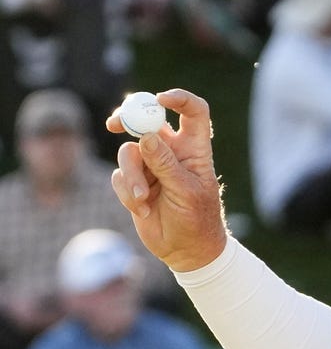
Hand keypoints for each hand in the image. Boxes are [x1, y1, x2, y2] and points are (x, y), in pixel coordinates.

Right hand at [107, 89, 227, 271]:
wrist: (185, 249)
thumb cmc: (197, 219)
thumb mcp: (186, 191)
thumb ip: (165, 164)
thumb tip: (145, 137)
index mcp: (194, 148)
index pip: (193, 112)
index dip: (179, 99)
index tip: (161, 99)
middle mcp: (171, 151)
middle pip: (148, 120)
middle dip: (129, 118)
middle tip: (115, 124)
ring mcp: (151, 165)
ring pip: (129, 152)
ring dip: (131, 175)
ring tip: (142, 198)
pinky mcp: (134, 181)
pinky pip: (119, 175)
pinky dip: (127, 191)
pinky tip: (143, 209)